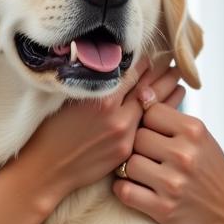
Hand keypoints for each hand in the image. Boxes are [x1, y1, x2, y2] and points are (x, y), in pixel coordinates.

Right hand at [16, 58, 185, 207]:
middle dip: (162, 73)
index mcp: (101, 99)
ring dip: (167, 91)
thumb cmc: (50, 131)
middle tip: (174, 61)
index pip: (132, 72)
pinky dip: (160, 113)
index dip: (146, 61)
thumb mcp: (68, 99)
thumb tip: (115, 65)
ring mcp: (124, 135)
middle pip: (148, 88)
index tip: (155, 53)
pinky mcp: (125, 151)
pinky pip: (147, 127)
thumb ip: (94, 83)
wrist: (45, 171)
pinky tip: (170, 104)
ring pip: (152, 107)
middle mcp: (117, 116)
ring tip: (177, 78)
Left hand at [112, 97, 223, 223]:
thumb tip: (140, 93)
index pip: (149, 112)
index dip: (148, 123)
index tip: (156, 135)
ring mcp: (173, 183)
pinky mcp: (164, 209)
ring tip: (144, 173)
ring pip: (128, 164)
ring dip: (131, 170)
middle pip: (136, 138)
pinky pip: (125, 191)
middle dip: (139, 147)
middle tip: (150, 157)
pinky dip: (125, 190)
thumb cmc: (210, 168)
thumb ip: (170, 117)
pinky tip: (136, 188)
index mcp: (194, 131)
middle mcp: (184, 155)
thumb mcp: (199, 136)